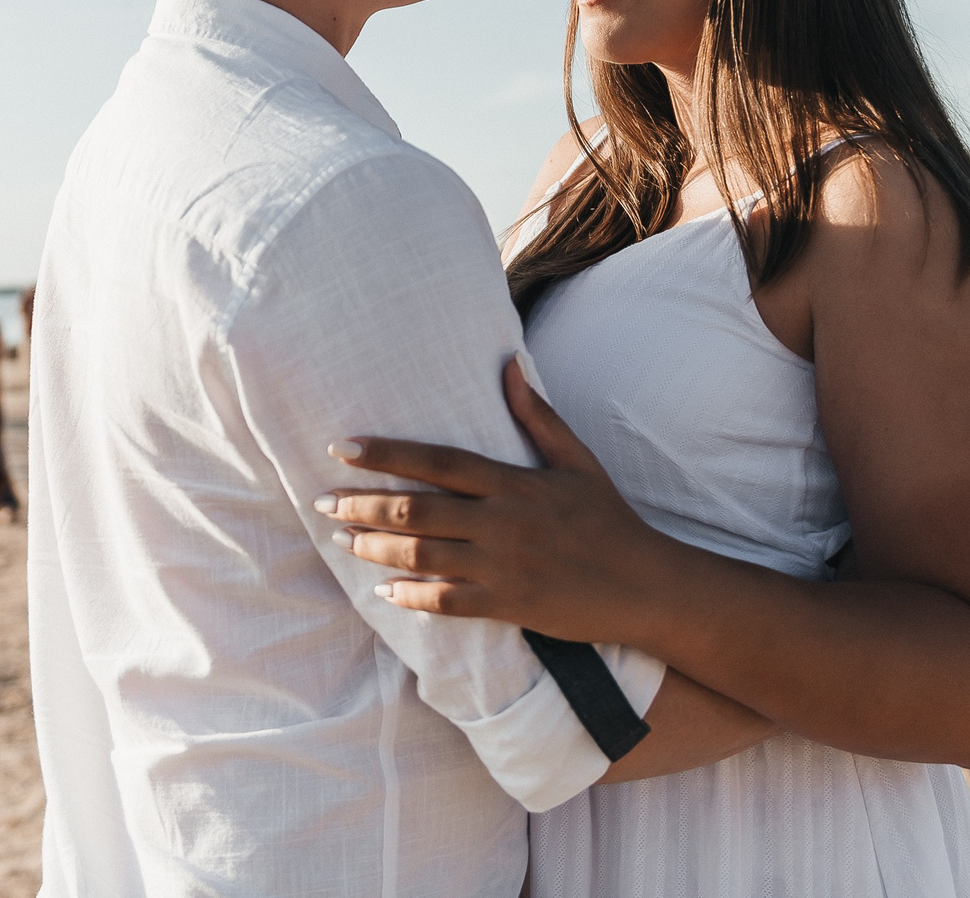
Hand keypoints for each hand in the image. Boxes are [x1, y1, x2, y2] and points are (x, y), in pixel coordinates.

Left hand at [317, 356, 674, 641]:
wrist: (647, 586)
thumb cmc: (609, 518)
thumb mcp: (578, 459)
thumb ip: (537, 415)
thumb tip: (508, 364)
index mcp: (516, 482)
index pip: (438, 461)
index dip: (387, 452)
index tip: (342, 447)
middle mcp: (503, 522)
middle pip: (417, 509)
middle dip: (362, 504)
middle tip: (322, 501)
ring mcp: (503, 567)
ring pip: (422, 556)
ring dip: (374, 547)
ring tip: (341, 539)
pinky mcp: (509, 606)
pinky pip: (447, 603)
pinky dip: (411, 596)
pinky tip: (383, 591)